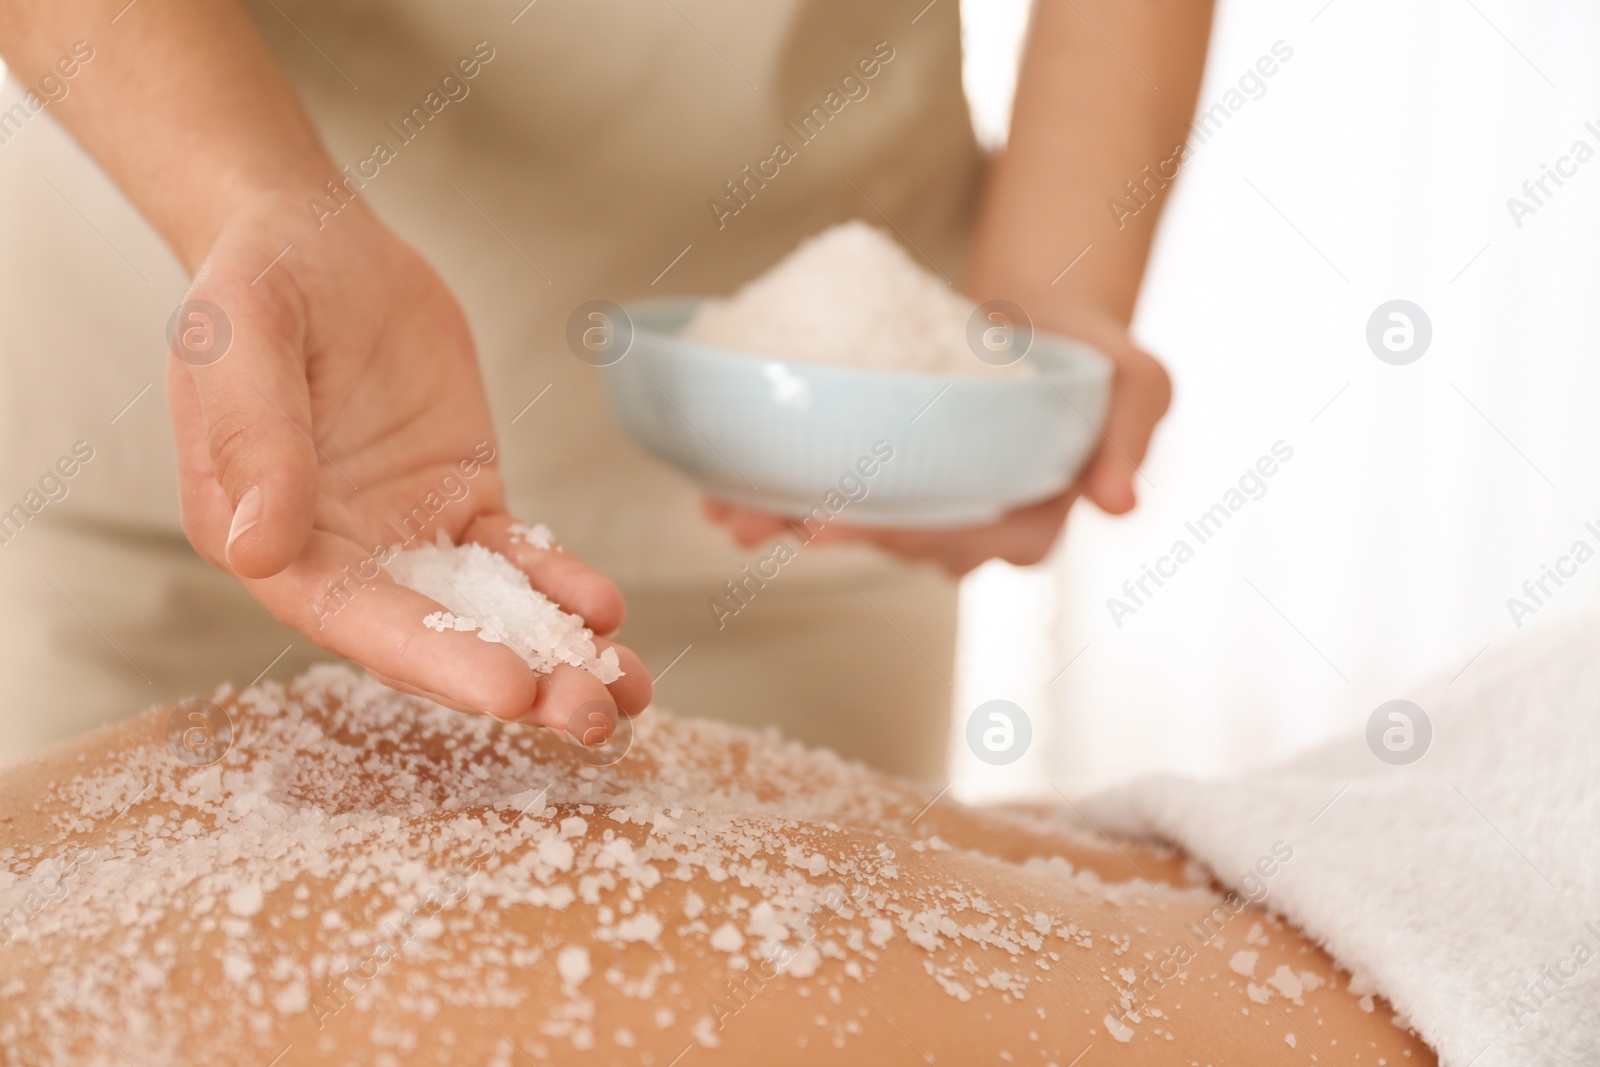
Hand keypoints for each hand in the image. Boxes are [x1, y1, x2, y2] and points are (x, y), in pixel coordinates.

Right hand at [169, 193, 650, 729]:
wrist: (320, 238)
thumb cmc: (260, 281)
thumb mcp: (243, 337)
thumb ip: (255, 438)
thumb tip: (258, 548)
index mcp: (268, 539)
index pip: (353, 618)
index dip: (433, 659)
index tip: (510, 690)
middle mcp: (338, 555)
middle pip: (431, 638)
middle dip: (515, 682)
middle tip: (592, 717)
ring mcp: (408, 533)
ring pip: (487, 612)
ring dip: (556, 654)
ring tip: (630, 690)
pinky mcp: (462, 500)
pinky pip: (517, 557)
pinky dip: (562, 585)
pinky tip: (607, 609)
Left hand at [704, 312, 1169, 576]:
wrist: (1040, 315)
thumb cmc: (1093, 353)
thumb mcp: (1139, 382)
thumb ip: (1132, 435)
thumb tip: (1120, 501)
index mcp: (1030, 527)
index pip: (968, 544)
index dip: (912, 539)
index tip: (862, 525)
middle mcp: (968, 534)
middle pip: (895, 543)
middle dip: (835, 536)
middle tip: (781, 521)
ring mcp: (919, 513)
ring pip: (850, 528)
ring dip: (787, 527)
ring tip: (728, 517)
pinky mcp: (881, 484)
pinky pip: (827, 497)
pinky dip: (775, 497)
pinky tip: (721, 492)